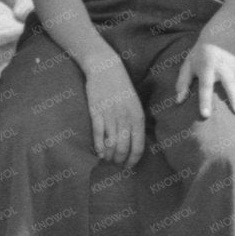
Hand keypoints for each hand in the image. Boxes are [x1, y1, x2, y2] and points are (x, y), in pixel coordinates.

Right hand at [81, 52, 145, 166]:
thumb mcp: (135, 104)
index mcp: (137, 117)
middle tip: (117, 165)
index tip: (129, 167)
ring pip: (111, 145)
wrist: (105, 69)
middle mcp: (125, 119)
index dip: (133, 160)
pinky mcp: (96, 112)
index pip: (138, 146)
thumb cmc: (121, 87)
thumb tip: (134, 141)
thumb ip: (135, 122)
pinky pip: (98, 135)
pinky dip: (99, 147)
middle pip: (124, 149)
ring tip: (108, 160)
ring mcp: (110, 116)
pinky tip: (100, 153)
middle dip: (120, 161)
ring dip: (110, 156)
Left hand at [176, 37, 234, 117]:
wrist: (219, 34)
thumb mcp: (188, 65)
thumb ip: (182, 83)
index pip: (205, 86)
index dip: (205, 100)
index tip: (205, 115)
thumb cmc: (200, 55)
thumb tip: (178, 101)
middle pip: (230, 83)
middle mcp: (225, 67)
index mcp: (207, 68)